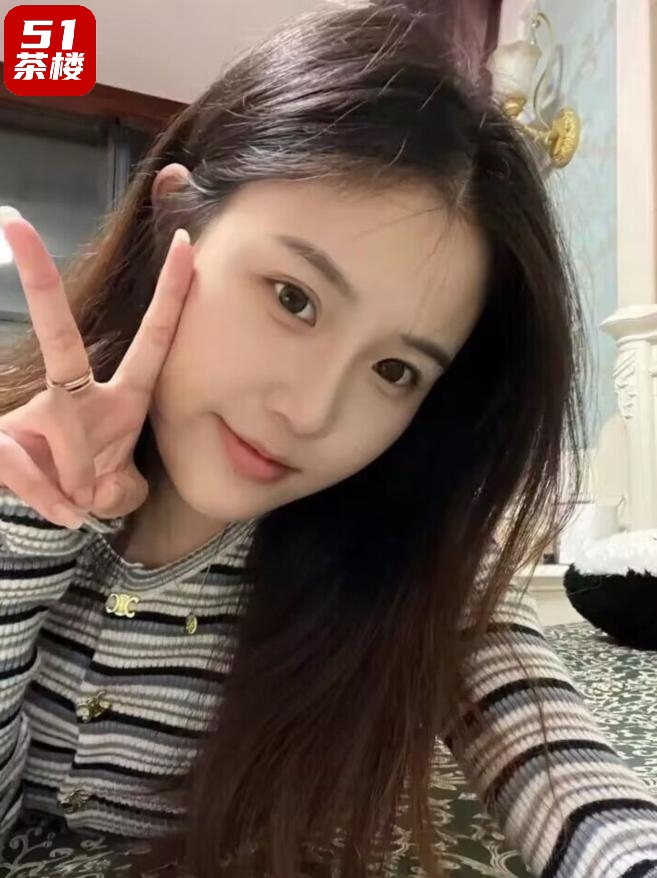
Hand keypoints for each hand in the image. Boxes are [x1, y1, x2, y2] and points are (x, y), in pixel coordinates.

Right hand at [0, 211, 193, 527]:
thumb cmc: (91, 485)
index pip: (153, 341)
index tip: (188, 245)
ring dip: (76, 479)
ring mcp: (34, 412)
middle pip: (60, 335)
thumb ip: (118, 491)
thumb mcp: (118, 490)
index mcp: (122, 400)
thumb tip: (91, 495)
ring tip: (79, 502)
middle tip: (14, 224)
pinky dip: (45, 495)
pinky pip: (19, 463)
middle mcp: (75, 395)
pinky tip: (61, 511)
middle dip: (40, 282)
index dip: (172, 297)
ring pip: (55, 426)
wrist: (50, 509)